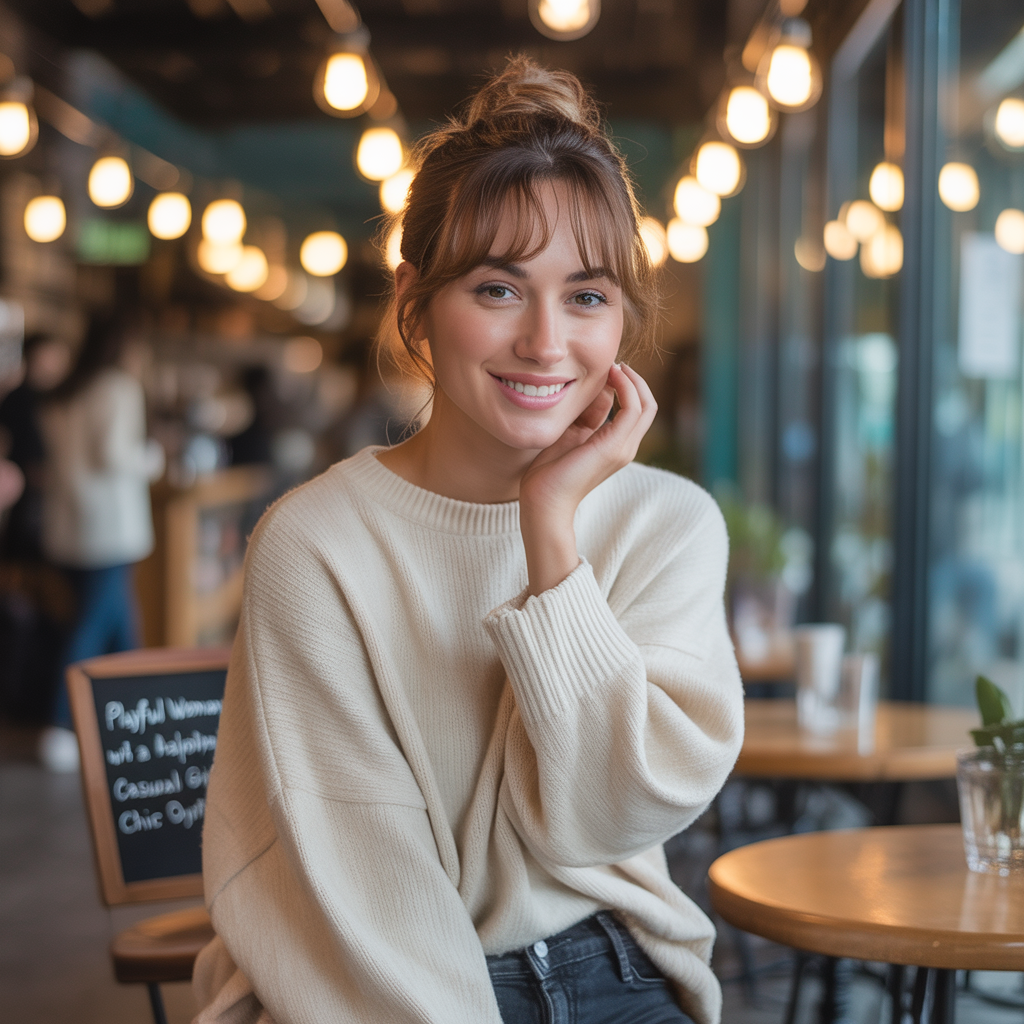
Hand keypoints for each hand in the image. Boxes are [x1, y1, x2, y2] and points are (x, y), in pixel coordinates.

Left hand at [519, 363, 656, 595]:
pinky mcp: (614, 446)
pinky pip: (633, 408)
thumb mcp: (569, 435)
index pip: (635, 409)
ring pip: (645, 404)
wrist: (543, 502)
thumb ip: (585, 416)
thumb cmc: (548, 472)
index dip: (625, 385)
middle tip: (613, 363)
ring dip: (632, 379)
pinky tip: (611, 375)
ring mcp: (623, 448)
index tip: (606, 369)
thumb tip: (596, 391)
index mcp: (615, 445)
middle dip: (633, 379)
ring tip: (613, 366)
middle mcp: (625, 447)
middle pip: (647, 404)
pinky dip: (627, 387)